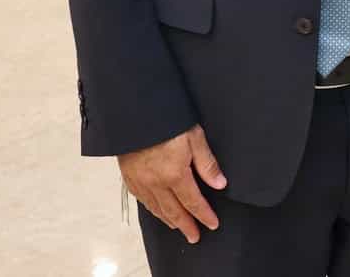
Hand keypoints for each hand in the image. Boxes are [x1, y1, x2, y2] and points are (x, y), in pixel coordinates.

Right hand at [118, 124, 226, 243]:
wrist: (134, 113)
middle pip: (173, 211)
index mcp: (175, 175)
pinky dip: (152, 209)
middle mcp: (156, 183)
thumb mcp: (194, 137)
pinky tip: (156, 210)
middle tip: (195, 237)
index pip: (193, 202)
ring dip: (168, 220)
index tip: (212, 224)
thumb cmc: (167, 121)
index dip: (204, 215)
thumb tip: (220, 184)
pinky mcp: (129, 176)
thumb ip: (207, 163)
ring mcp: (141, 181)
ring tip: (178, 227)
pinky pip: (142, 200)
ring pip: (156, 208)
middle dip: (186, 225)